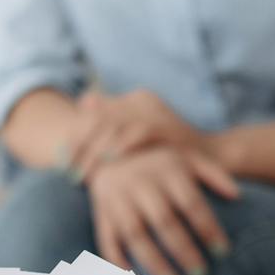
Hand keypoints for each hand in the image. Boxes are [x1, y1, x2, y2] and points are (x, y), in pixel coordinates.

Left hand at [68, 88, 201, 179]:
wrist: (214, 161)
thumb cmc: (171, 156)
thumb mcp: (138, 144)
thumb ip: (112, 133)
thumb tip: (81, 121)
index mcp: (134, 100)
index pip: (92, 111)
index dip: (74, 135)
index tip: (60, 160)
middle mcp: (142, 101)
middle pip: (98, 118)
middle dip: (79, 145)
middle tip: (66, 170)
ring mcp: (156, 113)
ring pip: (114, 126)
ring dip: (95, 152)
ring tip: (82, 174)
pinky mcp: (168, 127)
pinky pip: (139, 133)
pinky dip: (121, 148)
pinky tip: (108, 163)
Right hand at [89, 143, 238, 274]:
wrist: (110, 152)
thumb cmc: (159, 162)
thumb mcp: (187, 158)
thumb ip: (214, 173)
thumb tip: (237, 196)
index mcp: (166, 170)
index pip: (191, 203)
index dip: (207, 228)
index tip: (223, 253)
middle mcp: (140, 183)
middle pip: (164, 221)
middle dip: (183, 251)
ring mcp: (117, 198)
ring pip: (136, 234)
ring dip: (154, 262)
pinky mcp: (102, 213)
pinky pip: (108, 240)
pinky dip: (118, 262)